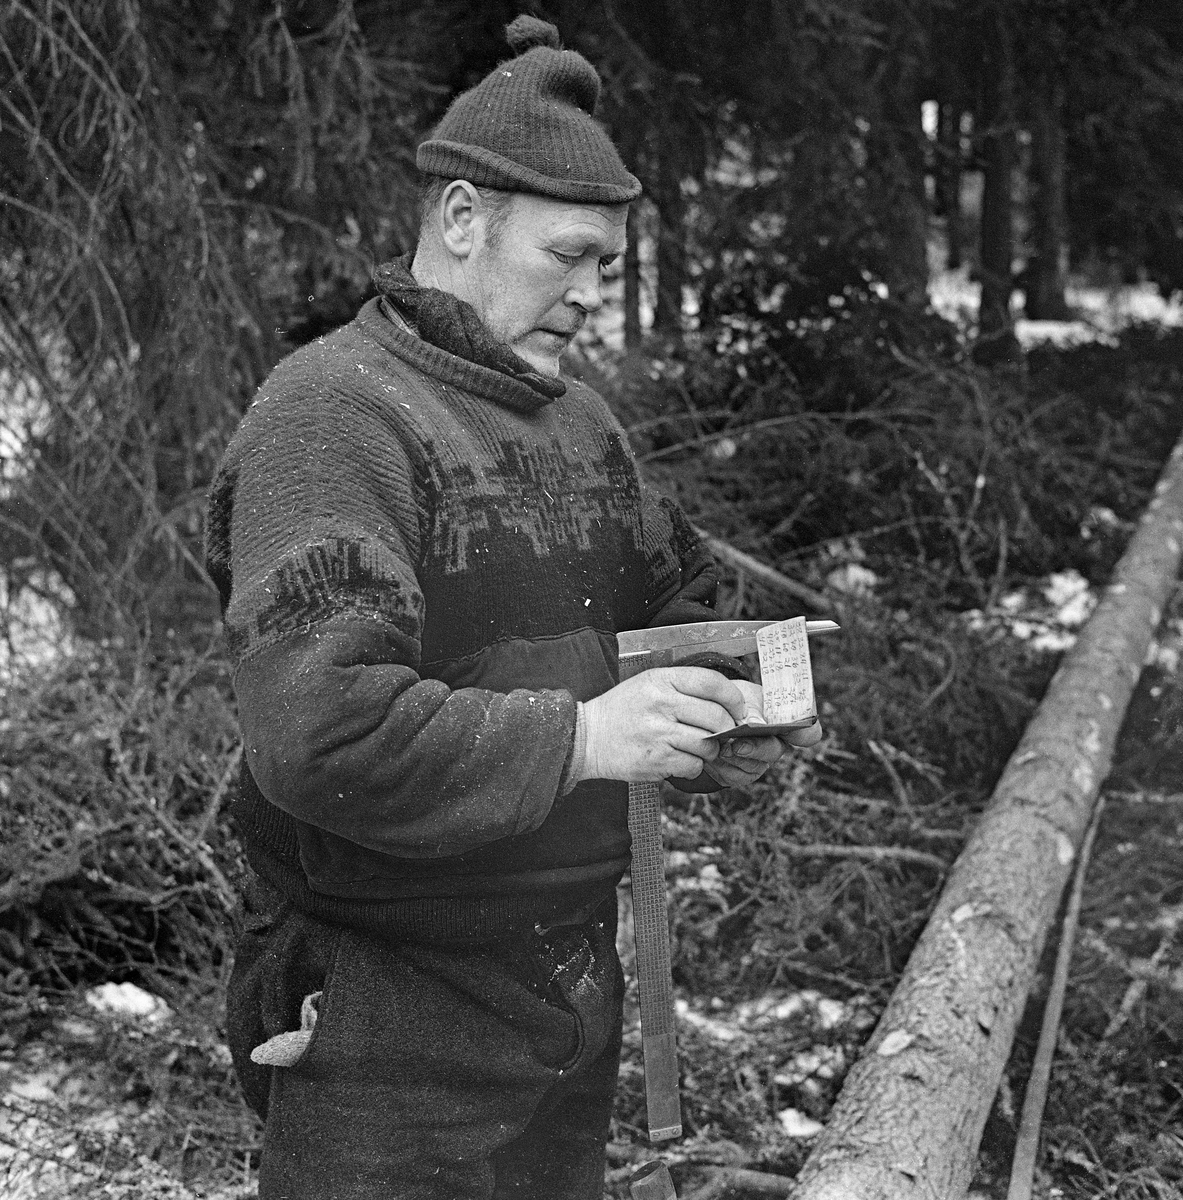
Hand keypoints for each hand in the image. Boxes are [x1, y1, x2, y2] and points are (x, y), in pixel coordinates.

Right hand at [577, 667, 746, 783]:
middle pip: (716, 716)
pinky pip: (693, 764)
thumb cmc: (622, 711)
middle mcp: (661, 703)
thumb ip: (683, 688)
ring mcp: (658, 732)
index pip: (712, 682)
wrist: (587, 738)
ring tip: (698, 748)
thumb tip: (726, 702)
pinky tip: (680, 760)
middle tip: (724, 734)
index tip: (739, 709)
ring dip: (710, 750)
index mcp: (661, 680)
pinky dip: (693, 766)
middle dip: (727, 729)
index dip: (733, 698)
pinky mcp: (656, 759)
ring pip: (707, 744)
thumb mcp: (648, 684)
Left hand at [703, 679, 822, 786]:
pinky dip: (720, 766)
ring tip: (719, 747)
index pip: (808, 732)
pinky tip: (711, 755)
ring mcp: (760, 761)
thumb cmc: (733, 700)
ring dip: (734, 758)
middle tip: (737, 744)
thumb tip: (754, 722)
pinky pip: (734, 776)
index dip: (805, 733)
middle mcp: (777, 744)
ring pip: (752, 767)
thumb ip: (751, 707)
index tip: (792, 730)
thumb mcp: (742, 695)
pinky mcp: (740, 774)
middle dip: (755, 748)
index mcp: (784, 721)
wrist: (708, 712)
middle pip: (774, 751)